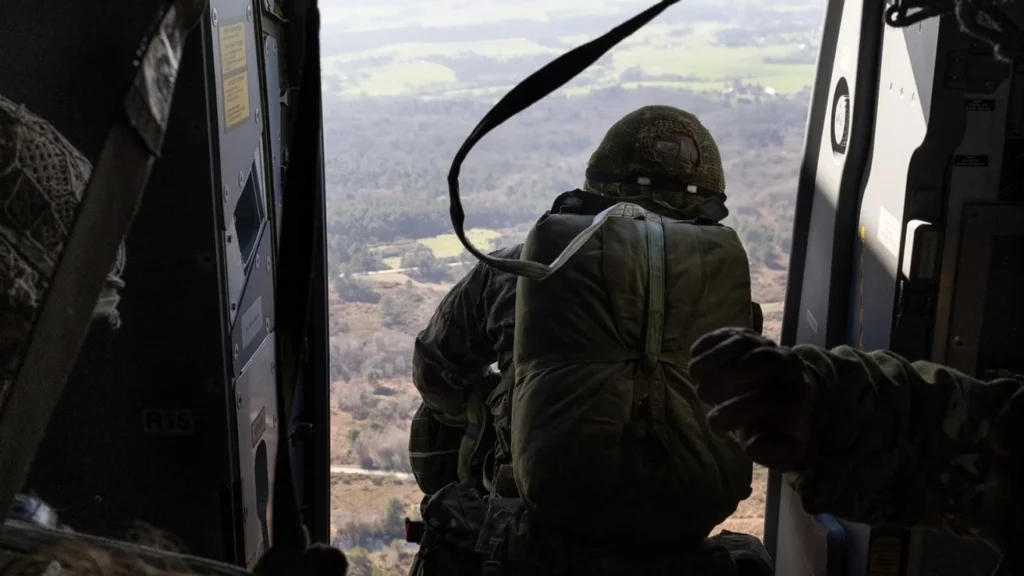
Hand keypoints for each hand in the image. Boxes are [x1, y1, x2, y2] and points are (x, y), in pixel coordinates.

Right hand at [689, 327, 815, 470]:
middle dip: (730, 375)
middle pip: (763, 360)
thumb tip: (753, 445)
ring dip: (715, 357)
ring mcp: (765, 346)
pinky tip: (695, 361)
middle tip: (703, 394)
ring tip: (695, 376)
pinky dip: (708, 343)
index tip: (714, 422)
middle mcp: (787, 364)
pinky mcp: (744, 336)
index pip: (775, 397)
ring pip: (743, 341)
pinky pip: (728, 333)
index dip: (742, 408)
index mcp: (800, 394)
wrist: (780, 397)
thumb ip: (774, 453)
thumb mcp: (784, 449)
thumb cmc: (776, 427)